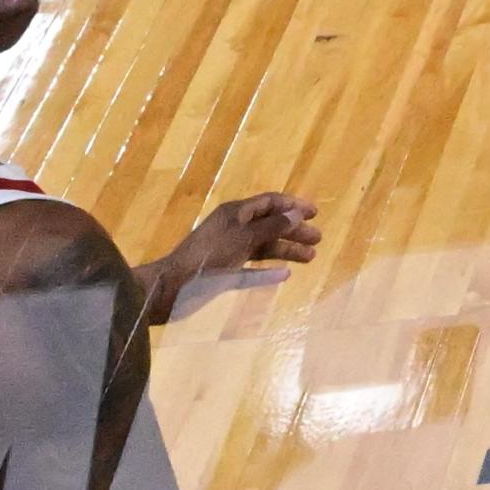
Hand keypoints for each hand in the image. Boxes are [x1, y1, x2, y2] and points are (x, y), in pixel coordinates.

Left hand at [144, 190, 316, 318]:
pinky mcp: (225, 271)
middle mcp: (234, 228)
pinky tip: (284, 274)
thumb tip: (297, 215)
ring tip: (310, 258)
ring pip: (264, 246)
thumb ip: (271, 227)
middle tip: (317, 239)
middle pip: (270, 224)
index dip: (292, 205)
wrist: (172, 287)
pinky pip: (253, 267)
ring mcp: (230, 250)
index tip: (314, 213)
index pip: (269, 202)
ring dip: (287, 249)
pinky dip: (269, 269)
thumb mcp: (242, 239)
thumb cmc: (207, 258)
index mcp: (235, 214)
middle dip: (294, 230)